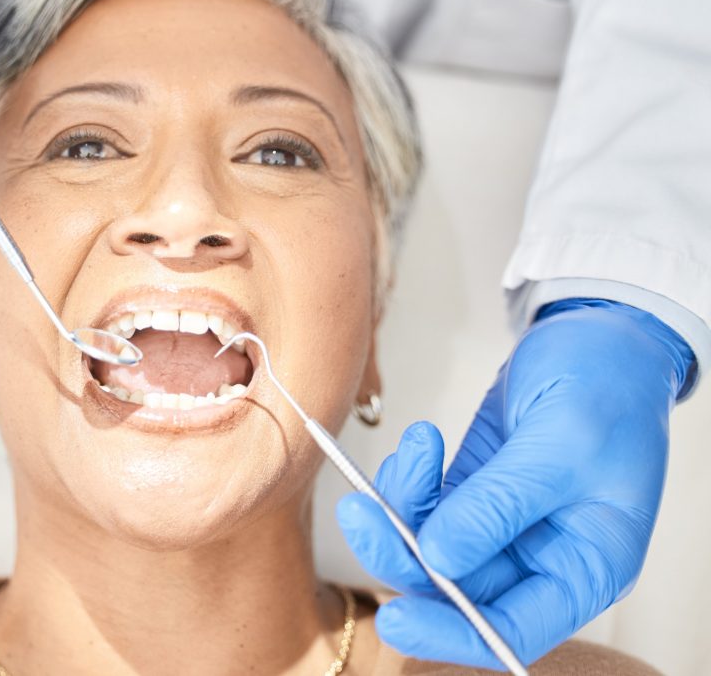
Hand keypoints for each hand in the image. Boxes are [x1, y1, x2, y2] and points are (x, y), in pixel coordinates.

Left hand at [336, 299, 694, 667]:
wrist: (597, 335)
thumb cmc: (606, 387)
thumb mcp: (560, 444)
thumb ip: (499, 505)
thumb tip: (438, 560)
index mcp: (585, 567)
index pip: (513, 631)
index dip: (453, 635)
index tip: (397, 620)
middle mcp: (541, 557)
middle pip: (457, 589)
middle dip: (404, 554)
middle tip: (362, 513)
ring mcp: (503, 525)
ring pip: (430, 546)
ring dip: (400, 507)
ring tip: (414, 450)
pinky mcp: (473, 491)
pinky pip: (424, 506)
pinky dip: (408, 480)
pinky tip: (420, 443)